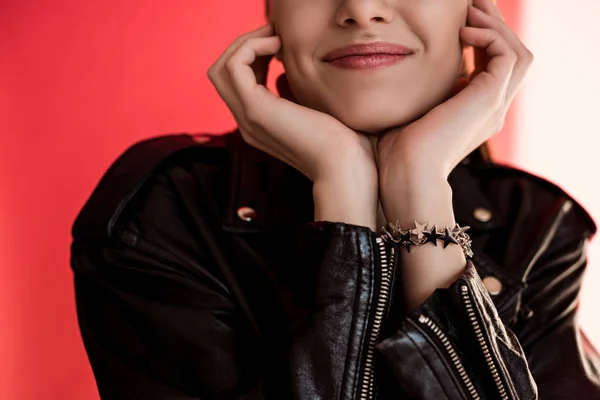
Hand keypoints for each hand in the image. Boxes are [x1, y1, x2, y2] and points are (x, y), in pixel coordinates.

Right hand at [207, 24, 378, 227]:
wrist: (346, 168)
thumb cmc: (343, 145)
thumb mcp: (314, 113)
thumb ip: (294, 95)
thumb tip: (283, 73)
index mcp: (261, 124)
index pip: (237, 83)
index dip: (254, 56)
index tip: (281, 44)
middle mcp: (248, 122)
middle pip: (221, 74)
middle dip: (244, 46)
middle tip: (274, 35)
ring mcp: (248, 117)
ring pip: (221, 69)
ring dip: (246, 43)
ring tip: (276, 38)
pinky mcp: (256, 110)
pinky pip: (234, 66)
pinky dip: (251, 47)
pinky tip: (278, 46)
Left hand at [376, 0, 532, 187]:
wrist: (405, 174)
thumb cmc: (397, 150)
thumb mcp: (410, 114)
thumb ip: (418, 92)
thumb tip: (401, 71)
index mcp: (474, 112)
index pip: (491, 66)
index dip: (480, 39)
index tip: (458, 20)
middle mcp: (491, 108)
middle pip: (511, 55)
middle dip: (492, 26)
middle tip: (470, 4)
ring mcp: (494, 105)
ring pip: (517, 52)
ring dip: (495, 26)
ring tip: (468, 11)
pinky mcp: (490, 99)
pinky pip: (507, 55)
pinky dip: (488, 37)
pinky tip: (461, 33)